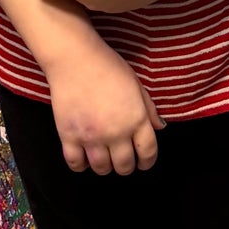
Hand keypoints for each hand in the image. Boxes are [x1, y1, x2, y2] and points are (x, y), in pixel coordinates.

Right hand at [44, 37, 165, 174]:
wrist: (76, 59)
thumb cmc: (109, 66)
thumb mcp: (136, 84)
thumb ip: (148, 109)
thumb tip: (159, 127)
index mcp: (136, 118)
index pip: (148, 152)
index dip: (148, 161)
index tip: (144, 162)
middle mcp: (116, 132)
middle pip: (124, 165)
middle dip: (126, 166)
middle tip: (123, 160)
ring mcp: (91, 137)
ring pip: (101, 169)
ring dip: (105, 167)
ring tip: (105, 158)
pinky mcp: (69, 137)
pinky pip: (76, 164)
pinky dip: (81, 165)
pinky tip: (84, 157)